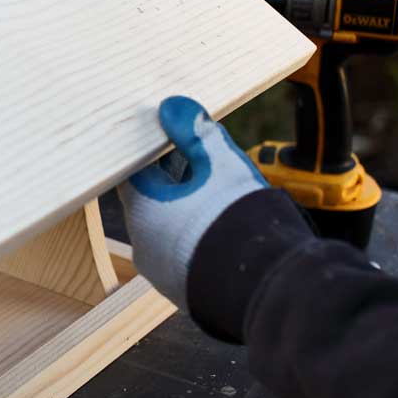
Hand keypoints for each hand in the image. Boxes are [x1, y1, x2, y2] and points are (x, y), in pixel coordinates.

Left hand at [119, 96, 267, 308]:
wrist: (266, 289)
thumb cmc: (239, 221)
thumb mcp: (220, 164)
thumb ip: (195, 133)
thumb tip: (174, 106)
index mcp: (142, 211)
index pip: (131, 171)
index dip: (149, 151)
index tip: (165, 137)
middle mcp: (143, 245)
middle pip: (150, 200)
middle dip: (171, 179)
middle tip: (195, 160)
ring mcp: (161, 272)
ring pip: (166, 229)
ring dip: (184, 209)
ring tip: (213, 193)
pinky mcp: (182, 291)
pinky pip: (181, 255)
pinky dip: (194, 238)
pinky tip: (219, 228)